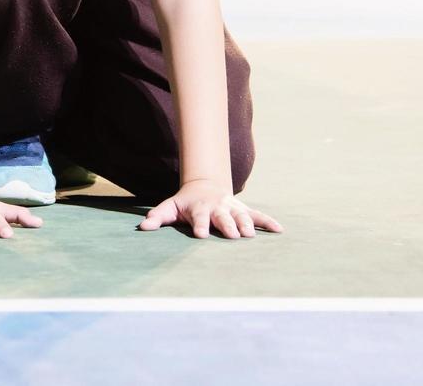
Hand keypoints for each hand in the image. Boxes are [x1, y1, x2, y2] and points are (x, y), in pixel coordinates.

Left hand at [138, 179, 282, 238]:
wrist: (205, 186)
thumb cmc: (185, 203)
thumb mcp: (169, 207)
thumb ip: (158, 217)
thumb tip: (143, 228)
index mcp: (199, 208)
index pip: (199, 217)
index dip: (200, 225)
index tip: (201, 235)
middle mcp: (217, 207)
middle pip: (223, 217)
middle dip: (228, 225)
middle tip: (233, 235)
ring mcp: (232, 208)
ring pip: (242, 215)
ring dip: (247, 224)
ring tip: (251, 235)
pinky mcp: (244, 210)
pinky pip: (257, 215)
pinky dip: (268, 222)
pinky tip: (279, 230)